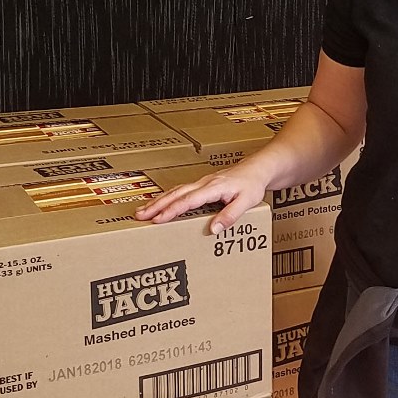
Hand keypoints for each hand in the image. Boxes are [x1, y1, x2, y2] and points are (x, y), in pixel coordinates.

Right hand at [134, 164, 268, 234]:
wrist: (258, 169)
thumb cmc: (252, 185)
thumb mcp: (246, 202)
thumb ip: (230, 216)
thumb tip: (213, 229)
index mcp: (213, 187)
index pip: (188, 200)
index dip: (171, 210)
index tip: (157, 220)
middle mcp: (204, 183)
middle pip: (175, 193)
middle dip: (156, 205)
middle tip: (139, 215)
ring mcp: (202, 183)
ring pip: (175, 191)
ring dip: (158, 200)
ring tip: (142, 211)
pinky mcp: (202, 185)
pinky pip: (180, 190)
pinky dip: (167, 197)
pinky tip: (160, 203)